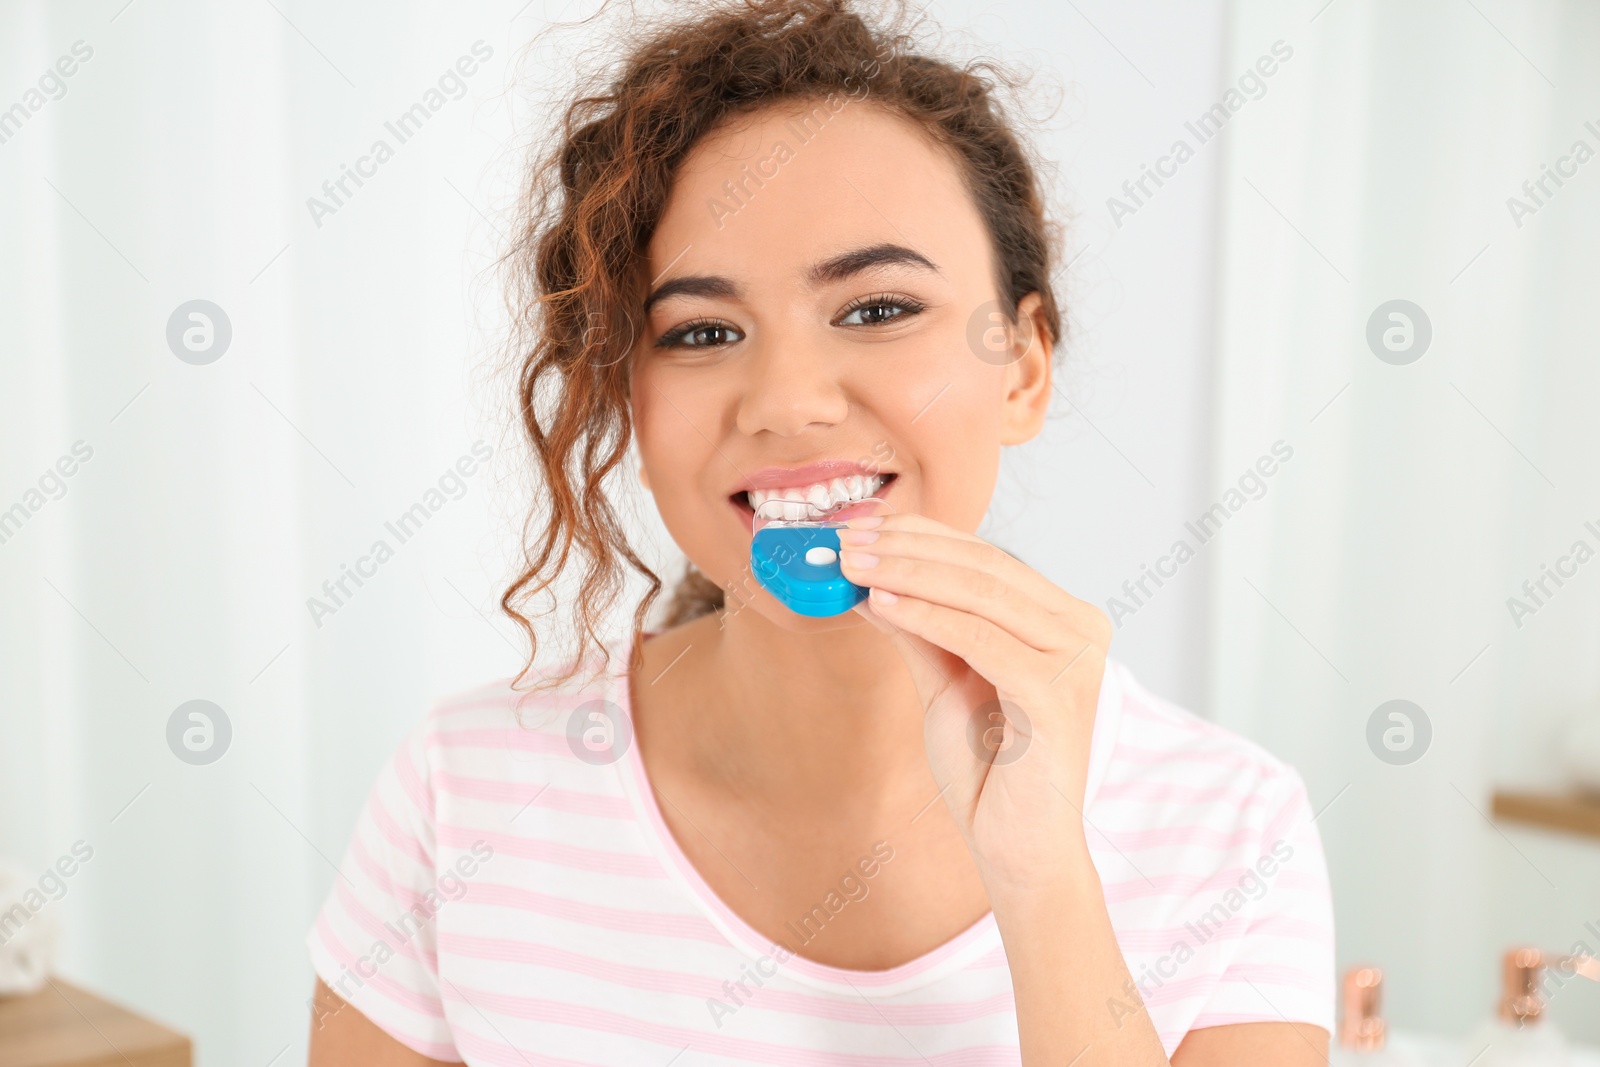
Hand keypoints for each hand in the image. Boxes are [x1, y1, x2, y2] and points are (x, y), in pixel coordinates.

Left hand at [837, 511, 1112, 889]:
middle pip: (982, 566)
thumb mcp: (945, 682)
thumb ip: (919, 630)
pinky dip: (926, 615)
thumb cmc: (989, 770)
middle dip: (906, 548)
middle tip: (844, 541)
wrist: (1017, 848)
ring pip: (980, 593)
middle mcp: (1081, 627)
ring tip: (851, 565)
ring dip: (906, 573)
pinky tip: (880, 603)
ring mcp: (1077, 657)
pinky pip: (980, 637)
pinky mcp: (1059, 692)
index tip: (858, 526)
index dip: (919, 535)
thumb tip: (867, 578)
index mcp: (1061, 617)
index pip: (984, 557)